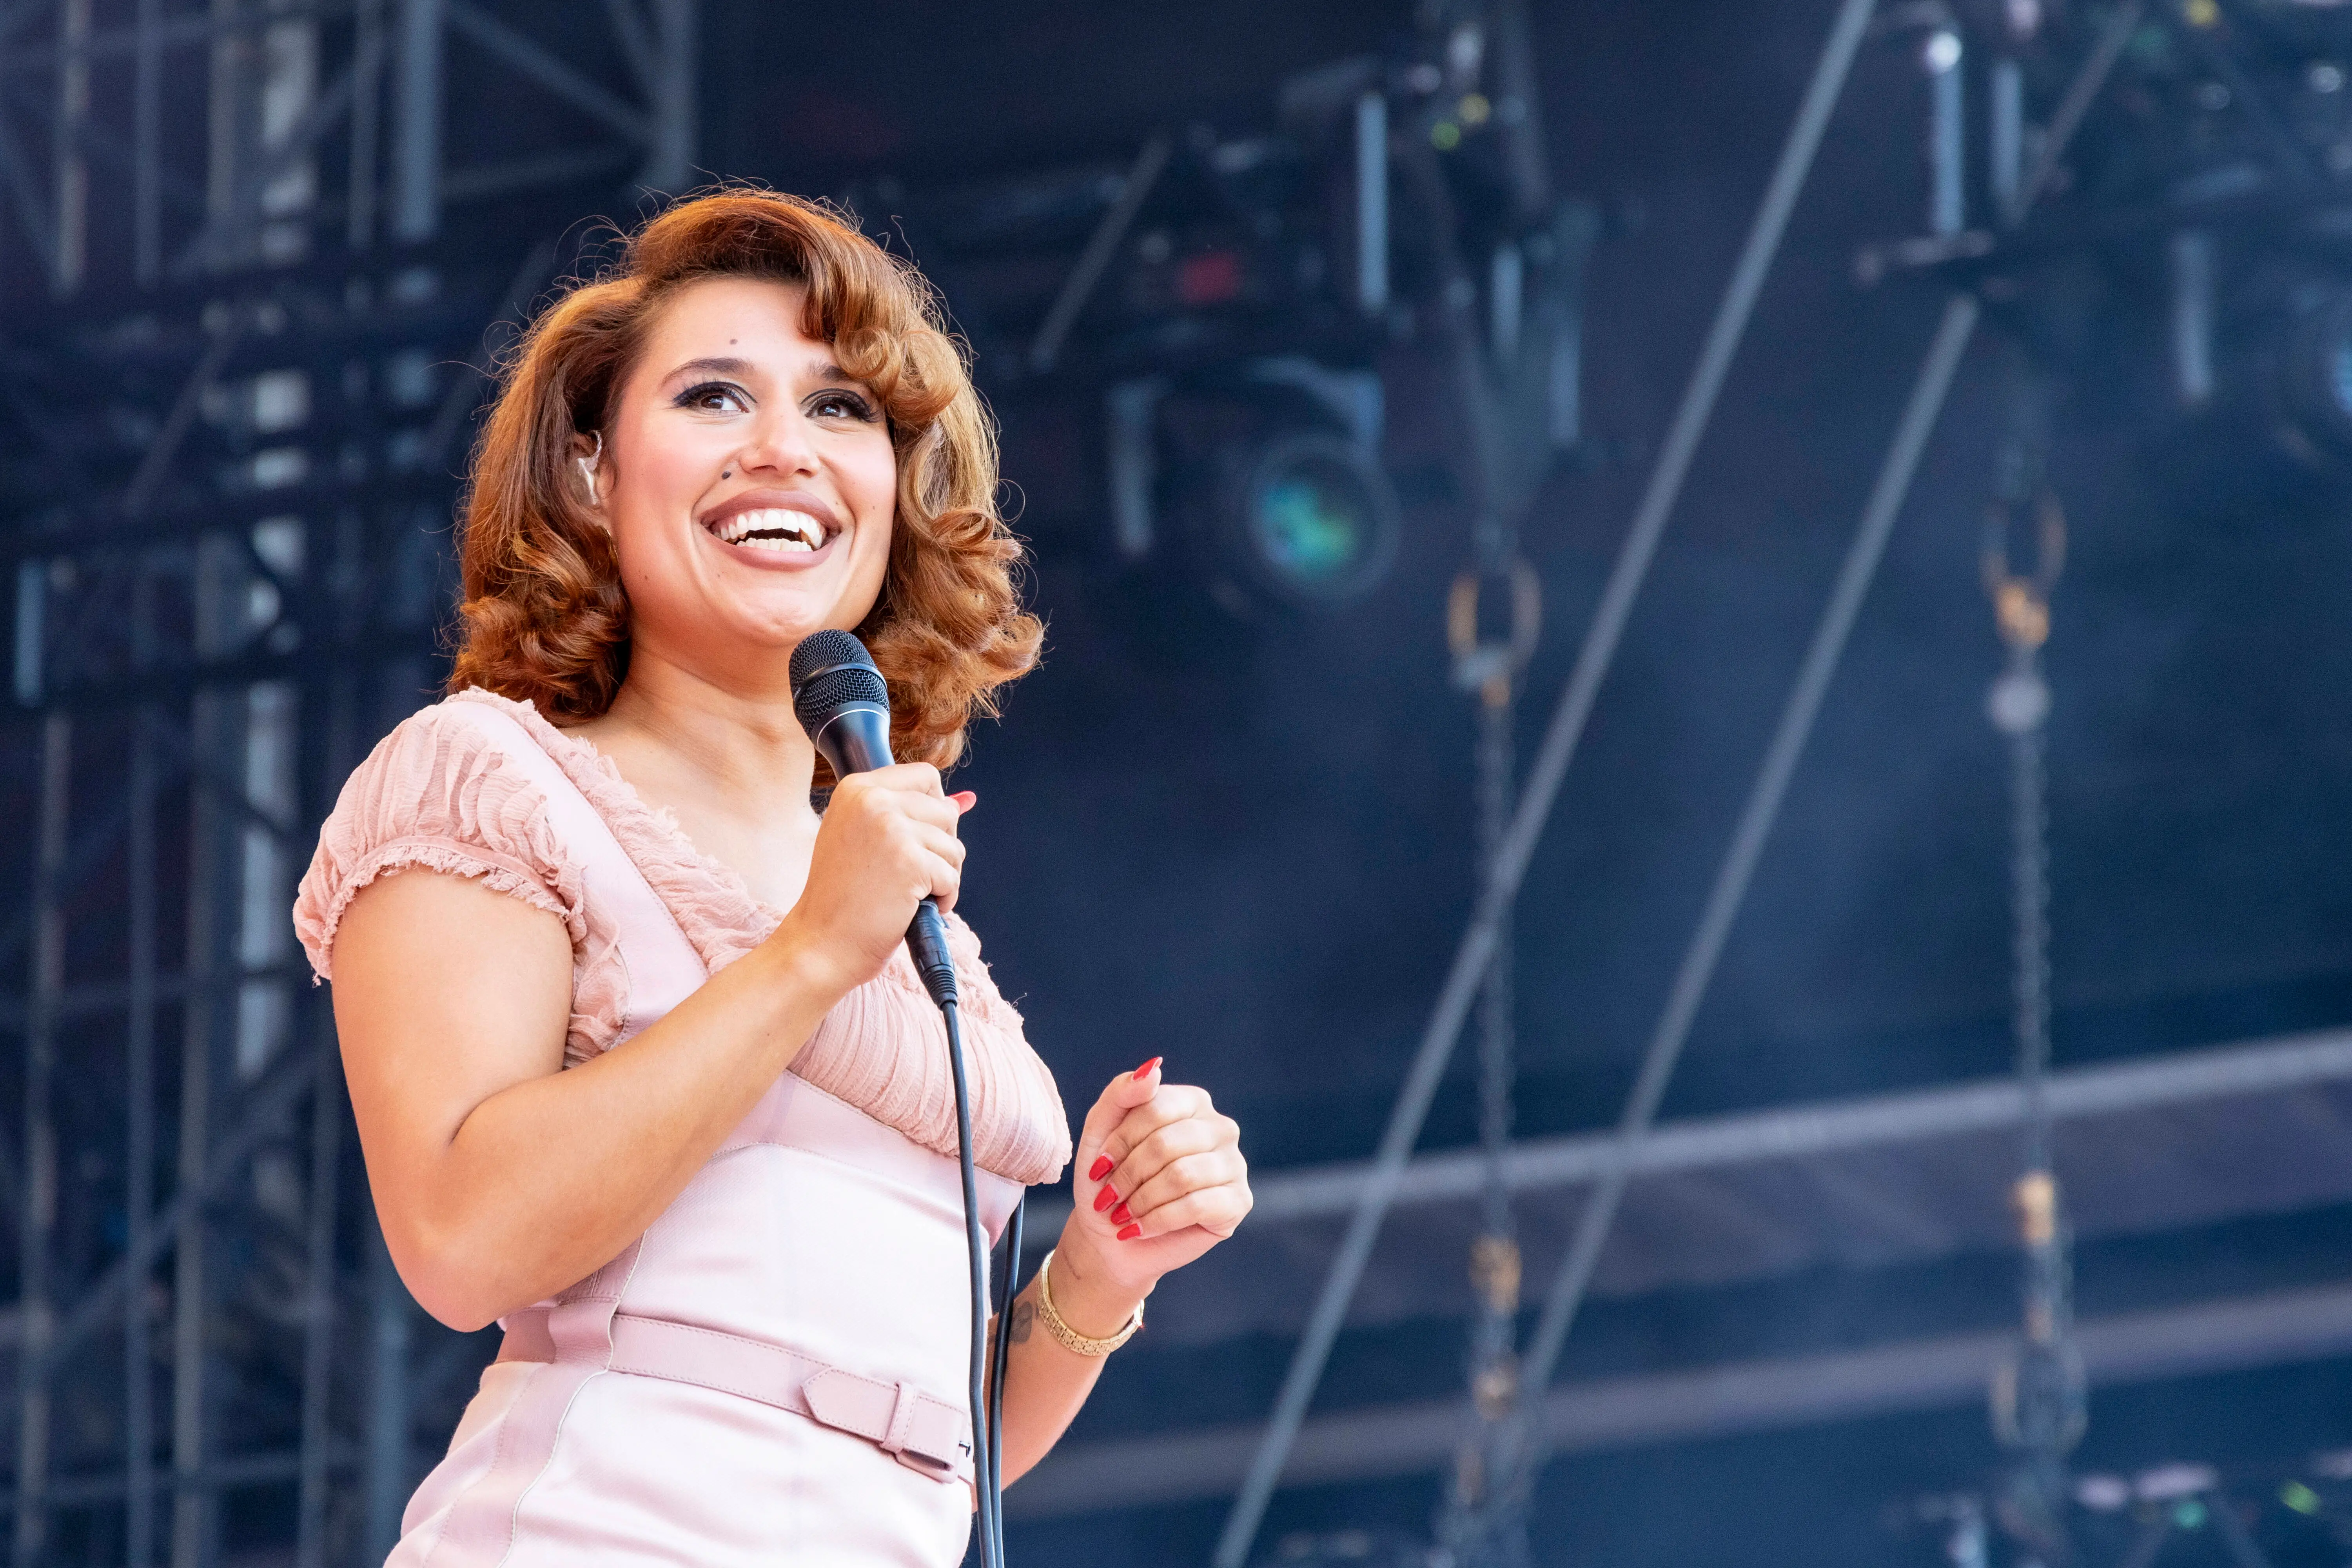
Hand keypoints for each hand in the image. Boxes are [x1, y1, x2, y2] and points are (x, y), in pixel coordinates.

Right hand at [773, 765, 968, 996]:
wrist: (820, 944)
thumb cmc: (841, 898)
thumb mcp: (863, 839)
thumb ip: (908, 814)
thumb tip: (964, 800)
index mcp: (857, 788)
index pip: (925, 777)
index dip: (933, 810)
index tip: (916, 839)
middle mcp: (873, 800)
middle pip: (945, 812)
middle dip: (939, 849)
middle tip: (910, 876)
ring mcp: (892, 830)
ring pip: (953, 846)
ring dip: (942, 877)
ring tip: (907, 895)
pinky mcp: (910, 862)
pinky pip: (952, 876)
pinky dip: (943, 899)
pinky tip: (913, 910)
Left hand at [1058, 1059, 1250, 1306]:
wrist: (1111, 1237)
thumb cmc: (1109, 1178)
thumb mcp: (1101, 1131)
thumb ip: (1122, 1092)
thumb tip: (1153, 1067)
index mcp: (1192, 1102)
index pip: (1157, 1107)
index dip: (1121, 1141)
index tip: (1097, 1167)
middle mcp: (1220, 1128)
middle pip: (1167, 1144)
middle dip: (1129, 1175)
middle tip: (1110, 1197)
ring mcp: (1234, 1164)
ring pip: (1182, 1175)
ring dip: (1141, 1201)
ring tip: (1124, 1214)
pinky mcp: (1239, 1201)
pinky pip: (1197, 1205)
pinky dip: (1158, 1220)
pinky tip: (1140, 1228)